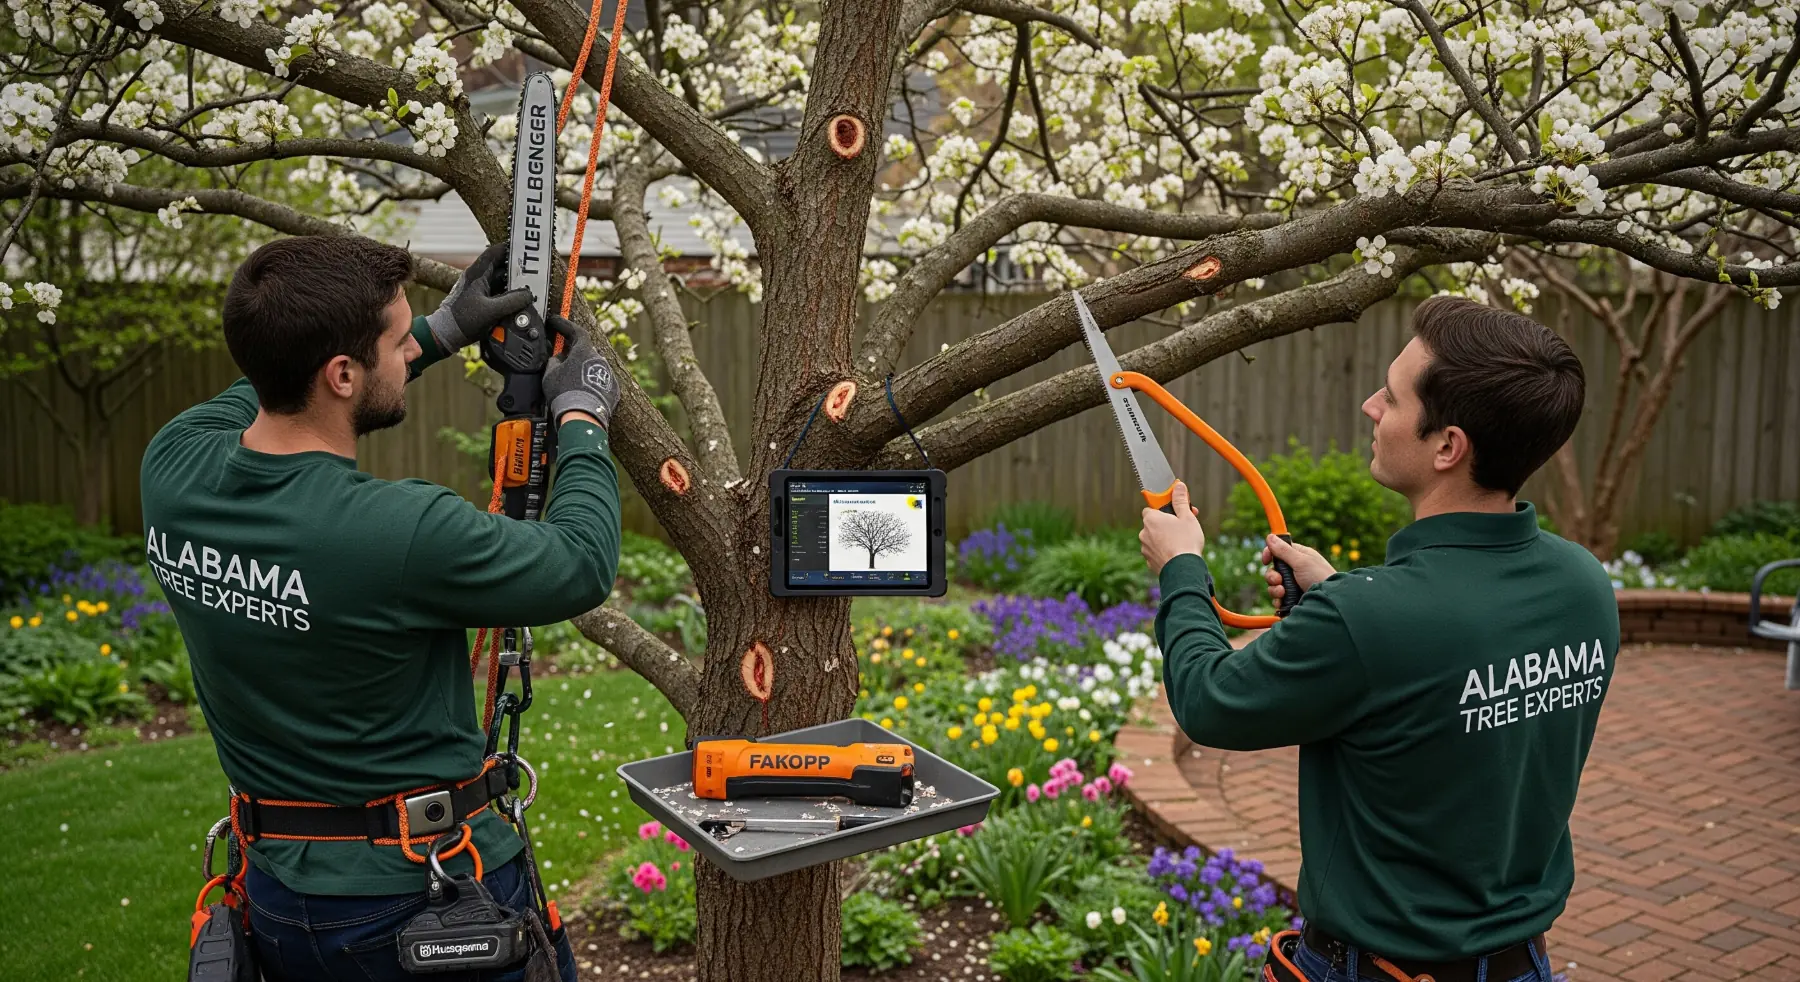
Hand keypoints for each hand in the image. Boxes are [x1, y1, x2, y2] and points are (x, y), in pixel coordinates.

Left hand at [423, 239, 534, 353]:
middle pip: (500, 266)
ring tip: (527, 287)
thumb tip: (528, 295)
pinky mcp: (479, 299)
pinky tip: (517, 300)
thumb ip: (512, 301)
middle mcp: (476, 277)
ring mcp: (477, 288)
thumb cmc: (463, 320)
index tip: (525, 251)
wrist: (446, 334)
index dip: (510, 249)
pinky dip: (507, 293)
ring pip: (499, 279)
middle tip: (533, 272)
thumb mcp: (491, 311)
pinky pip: (497, 291)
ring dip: (512, 283)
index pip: (494, 252)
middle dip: (516, 269)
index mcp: (476, 274)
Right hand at [542, 315, 620, 429]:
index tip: (555, 321)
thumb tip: (558, 358)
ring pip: (594, 366)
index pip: (576, 331)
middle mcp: (600, 360)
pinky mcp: (614, 389)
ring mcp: (608, 374)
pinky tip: (581, 391)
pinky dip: (591, 382)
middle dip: (574, 351)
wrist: (583, 417)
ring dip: (583, 369)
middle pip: (586, 350)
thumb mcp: (550, 374)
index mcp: (584, 352)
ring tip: (570, 380)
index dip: (564, 325)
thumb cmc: (566, 394)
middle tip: (562, 356)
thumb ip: (554, 360)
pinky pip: (601, 380)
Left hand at [1139, 481, 1205, 575]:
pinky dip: (1164, 551)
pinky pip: (1157, 552)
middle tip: (1183, 526)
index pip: (1151, 508)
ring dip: (1165, 538)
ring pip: (1155, 539)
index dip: (1163, 509)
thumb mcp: (1187, 517)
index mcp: (1151, 519)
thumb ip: (1180, 501)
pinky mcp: (1149, 562)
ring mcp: (1145, 549)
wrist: (1183, 570)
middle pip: (1154, 524)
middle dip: (1167, 524)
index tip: (1174, 511)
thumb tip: (1178, 486)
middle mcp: (1143, 533)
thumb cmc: (1186, 541)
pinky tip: (1177, 553)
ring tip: (1181, 541)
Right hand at [1261, 535, 1335, 601]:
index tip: (1265, 560)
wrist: (1330, 600)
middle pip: (1273, 570)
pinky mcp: (1292, 598)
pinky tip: (1283, 601)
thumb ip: (1284, 550)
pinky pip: (1278, 598)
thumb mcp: (1301, 561)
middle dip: (1272, 576)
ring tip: (1283, 592)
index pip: (1278, 551)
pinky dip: (1278, 600)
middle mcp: (1295, 570)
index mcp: (1299, 556)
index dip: (1270, 554)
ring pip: (1273, 585)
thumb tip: (1270, 536)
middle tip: (1279, 580)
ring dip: (1274, 589)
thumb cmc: (1319, 577)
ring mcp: (1293, 585)